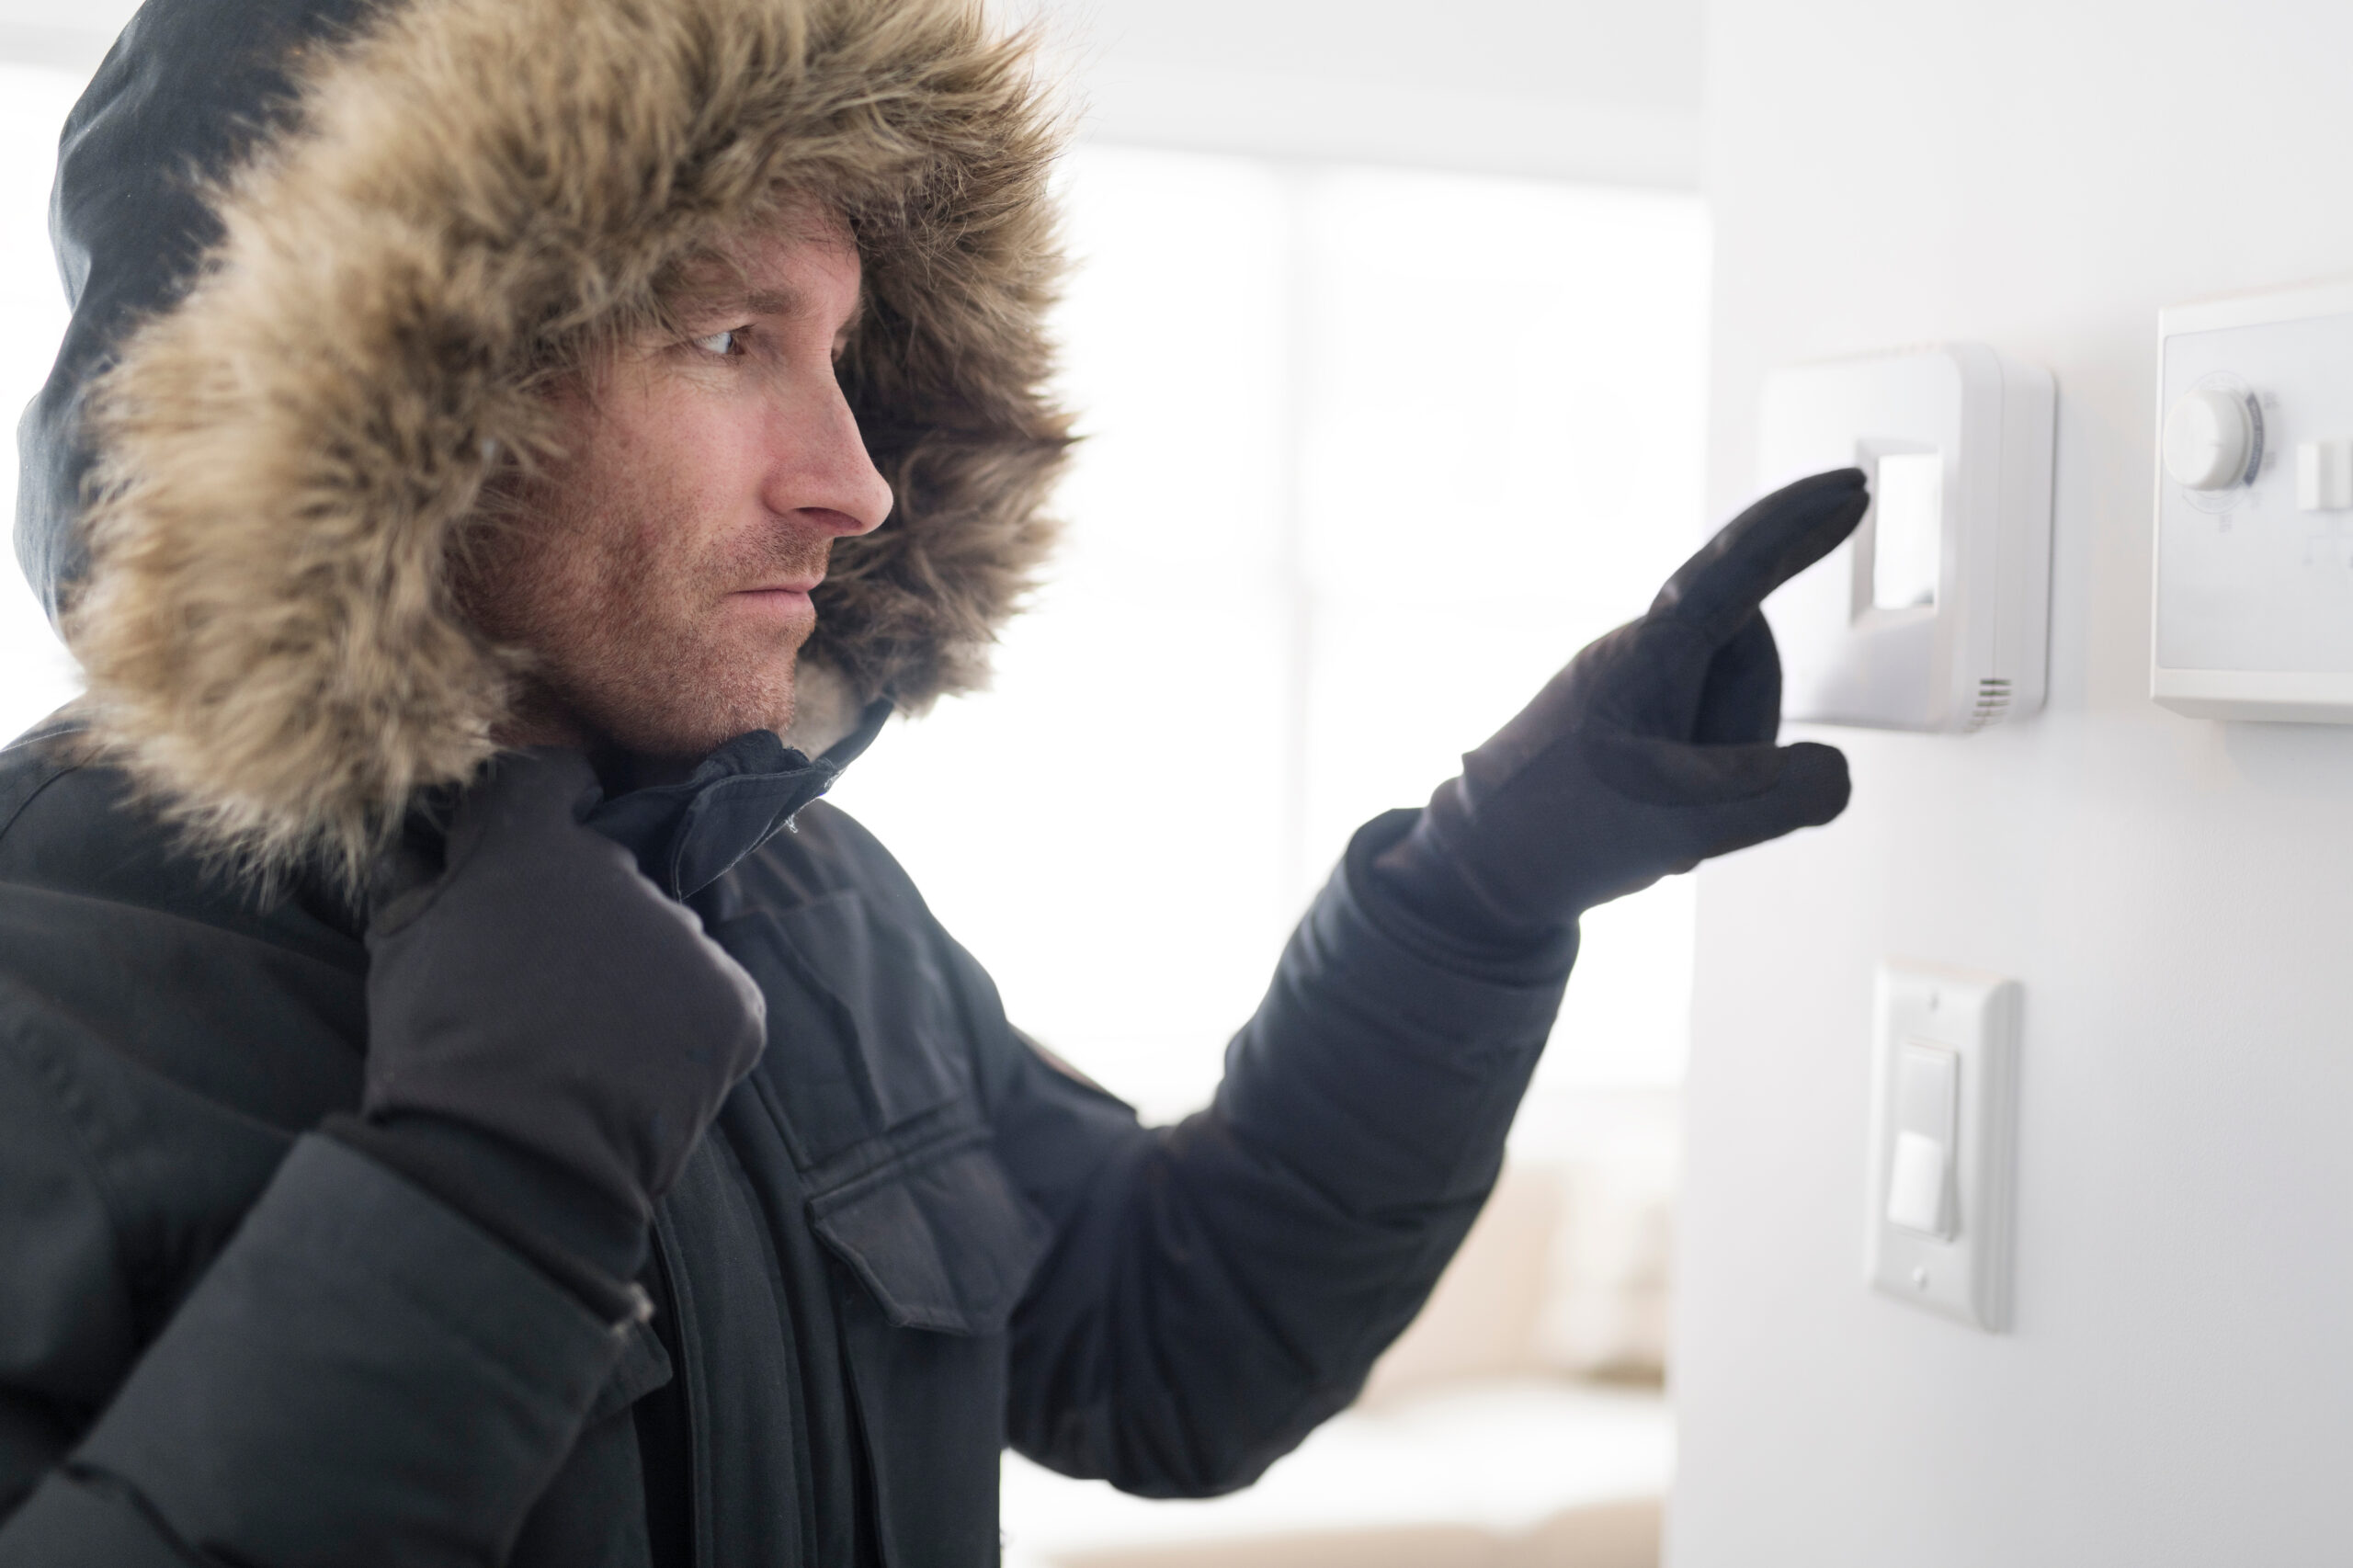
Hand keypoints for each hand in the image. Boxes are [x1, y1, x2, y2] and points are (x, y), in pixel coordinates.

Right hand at [362, 750, 766, 1219]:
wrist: (506, 1171)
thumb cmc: (437, 1057)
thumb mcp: (400, 946)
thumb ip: (422, 873)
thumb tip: (424, 836)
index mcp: (535, 847)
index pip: (557, 778)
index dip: (552, 805)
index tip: (547, 833)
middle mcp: (624, 874)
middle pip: (619, 871)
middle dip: (592, 914)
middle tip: (557, 984)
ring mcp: (687, 938)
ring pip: (668, 941)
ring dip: (640, 976)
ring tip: (596, 1042)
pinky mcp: (735, 1002)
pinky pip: (713, 999)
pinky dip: (686, 1031)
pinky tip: (642, 1072)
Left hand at [1373, 468, 1869, 941]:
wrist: (1481, 870)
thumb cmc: (1565, 833)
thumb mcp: (1684, 824)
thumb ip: (1779, 795)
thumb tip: (1837, 771)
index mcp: (1648, 655)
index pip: (1736, 568)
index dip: (1799, 527)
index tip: (1853, 487)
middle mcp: (1640, 652)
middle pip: (1753, 659)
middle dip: (1753, 731)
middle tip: (1693, 799)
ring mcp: (1634, 684)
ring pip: (1736, 701)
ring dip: (1727, 760)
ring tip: (1666, 810)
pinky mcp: (1631, 717)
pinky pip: (1707, 735)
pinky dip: (1706, 780)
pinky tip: (1659, 818)